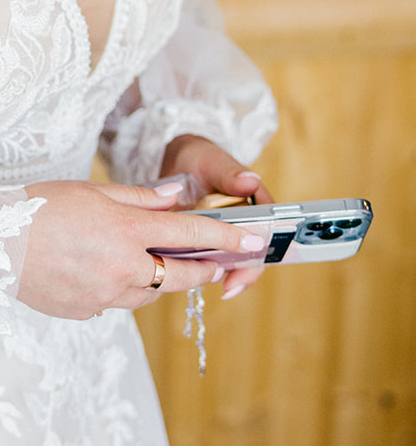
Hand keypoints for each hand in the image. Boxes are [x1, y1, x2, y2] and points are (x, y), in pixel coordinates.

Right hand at [17, 176, 272, 320]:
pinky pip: (114, 302)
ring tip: (139, 259)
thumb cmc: (36, 207)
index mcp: (125, 230)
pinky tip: (95, 269)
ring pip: (148, 292)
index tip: (254, 241)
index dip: (228, 238)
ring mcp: (105, 296)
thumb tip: (175, 197)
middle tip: (219, 265)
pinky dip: (116, 288)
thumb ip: (138, 198)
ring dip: (155, 278)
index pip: (191, 235)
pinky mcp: (86, 312)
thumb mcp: (91, 190)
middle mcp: (122, 268)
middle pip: (180, 275)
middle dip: (205, 270)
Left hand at [159, 133, 274, 300]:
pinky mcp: (206, 241)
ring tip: (217, 287)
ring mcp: (226, 233)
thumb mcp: (212, 162)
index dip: (263, 245)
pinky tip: (194, 277)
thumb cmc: (200, 158)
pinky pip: (211, 260)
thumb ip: (229, 173)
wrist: (176, 162)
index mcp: (254, 201)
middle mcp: (244, 221)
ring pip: (233, 260)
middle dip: (245, 271)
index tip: (255, 257)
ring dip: (227, 274)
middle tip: (231, 286)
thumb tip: (250, 181)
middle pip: (253, 251)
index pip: (269, 226)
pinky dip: (205, 270)